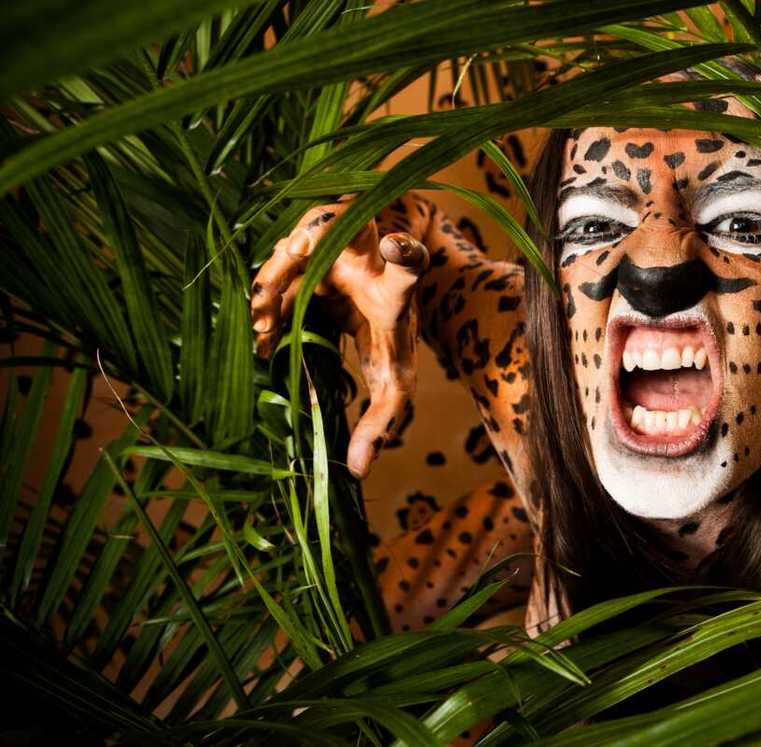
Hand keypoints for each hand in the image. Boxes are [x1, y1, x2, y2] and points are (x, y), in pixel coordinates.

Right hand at [250, 202, 428, 477]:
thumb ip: (382, 421)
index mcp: (397, 287)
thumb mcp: (395, 380)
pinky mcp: (306, 239)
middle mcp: (365, 252)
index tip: (398, 247)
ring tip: (264, 338)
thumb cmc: (389, 336)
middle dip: (319, 236)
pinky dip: (265, 296)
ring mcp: (333, 240)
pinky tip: (261, 336)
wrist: (377, 286)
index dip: (404, 254)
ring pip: (296, 249)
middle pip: (340, 226)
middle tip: (294, 265)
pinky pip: (279, 262)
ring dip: (273, 290)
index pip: (409, 262)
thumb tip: (358, 472)